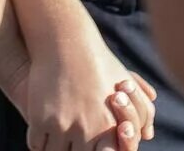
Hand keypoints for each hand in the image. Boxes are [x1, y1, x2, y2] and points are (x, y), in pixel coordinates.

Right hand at [1, 36, 153, 150]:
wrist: (66, 43)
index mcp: (111, 127)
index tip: (89, 148)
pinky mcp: (40, 119)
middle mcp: (88, 131)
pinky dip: (38, 143)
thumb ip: (142, 112)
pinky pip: (36, 145)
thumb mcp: (127, 86)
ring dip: (53, 150)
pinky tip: (40, 137)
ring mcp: (63, 126)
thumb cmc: (99, 64)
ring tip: (54, 145)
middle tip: (70, 147)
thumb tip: (148, 134)